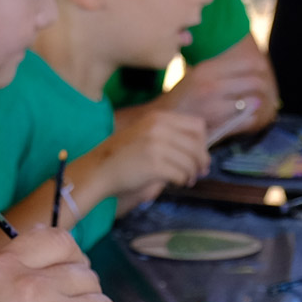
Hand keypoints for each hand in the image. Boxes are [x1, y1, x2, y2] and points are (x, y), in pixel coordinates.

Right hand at [89, 105, 211, 208]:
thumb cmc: (123, 155)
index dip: (202, 142)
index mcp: (158, 118)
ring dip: (192, 173)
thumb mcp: (145, 133)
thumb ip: (169, 135)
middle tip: (200, 172)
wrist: (98, 169)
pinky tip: (177, 183)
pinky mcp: (154, 164)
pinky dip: (182, 180)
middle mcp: (159, 128)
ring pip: (190, 161)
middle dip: (201, 160)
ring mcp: (156, 145)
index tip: (200, 155)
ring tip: (187, 180)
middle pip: (197, 144)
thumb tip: (200, 150)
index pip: (197, 125)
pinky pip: (180, 174)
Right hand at [163, 39, 279, 142]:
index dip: (259, 67)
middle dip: (262, 86)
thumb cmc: (184, 96)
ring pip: (253, 101)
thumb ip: (223, 70)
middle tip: (261, 90)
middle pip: (255, 81)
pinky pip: (246, 119)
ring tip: (252, 104)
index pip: (248, 63)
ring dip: (255, 104)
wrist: (164, 119)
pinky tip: (245, 117)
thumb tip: (258, 66)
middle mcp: (212, 85)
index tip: (260, 71)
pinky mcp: (218, 124)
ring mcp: (216, 106)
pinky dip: (250, 118)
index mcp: (208, 69)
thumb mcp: (198, 74)